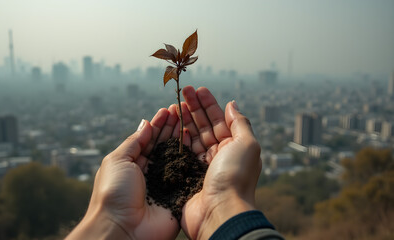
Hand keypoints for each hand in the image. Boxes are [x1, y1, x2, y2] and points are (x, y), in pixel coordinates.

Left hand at [67, 105, 189, 239]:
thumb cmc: (114, 193)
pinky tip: (195, 140)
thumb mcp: (117, 160)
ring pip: (177, 155)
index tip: (168, 109)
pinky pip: (187, 172)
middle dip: (173, 126)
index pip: (149, 138)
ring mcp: (166, 182)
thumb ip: (134, 142)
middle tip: (182, 109)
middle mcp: (151, 171)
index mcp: (134, 163)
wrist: (123, 229)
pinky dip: (192, 156)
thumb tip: (145, 123)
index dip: (158, 123)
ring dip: (183, 137)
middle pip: (165, 144)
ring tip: (190, 119)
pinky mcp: (178, 193)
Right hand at [180, 86, 261, 239]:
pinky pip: (181, 152)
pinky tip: (171, 126)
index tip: (198, 89)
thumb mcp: (247, 145)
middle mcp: (219, 155)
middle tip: (183, 91)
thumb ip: (240, 123)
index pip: (219, 120)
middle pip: (204, 125)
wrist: (219, 212)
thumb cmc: (235, 178)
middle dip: (194, 107)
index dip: (209, 103)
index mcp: (234, 147)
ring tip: (174, 104)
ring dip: (184, 119)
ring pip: (191, 137)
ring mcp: (202, 165)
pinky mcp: (187, 175)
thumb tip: (232, 104)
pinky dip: (177, 138)